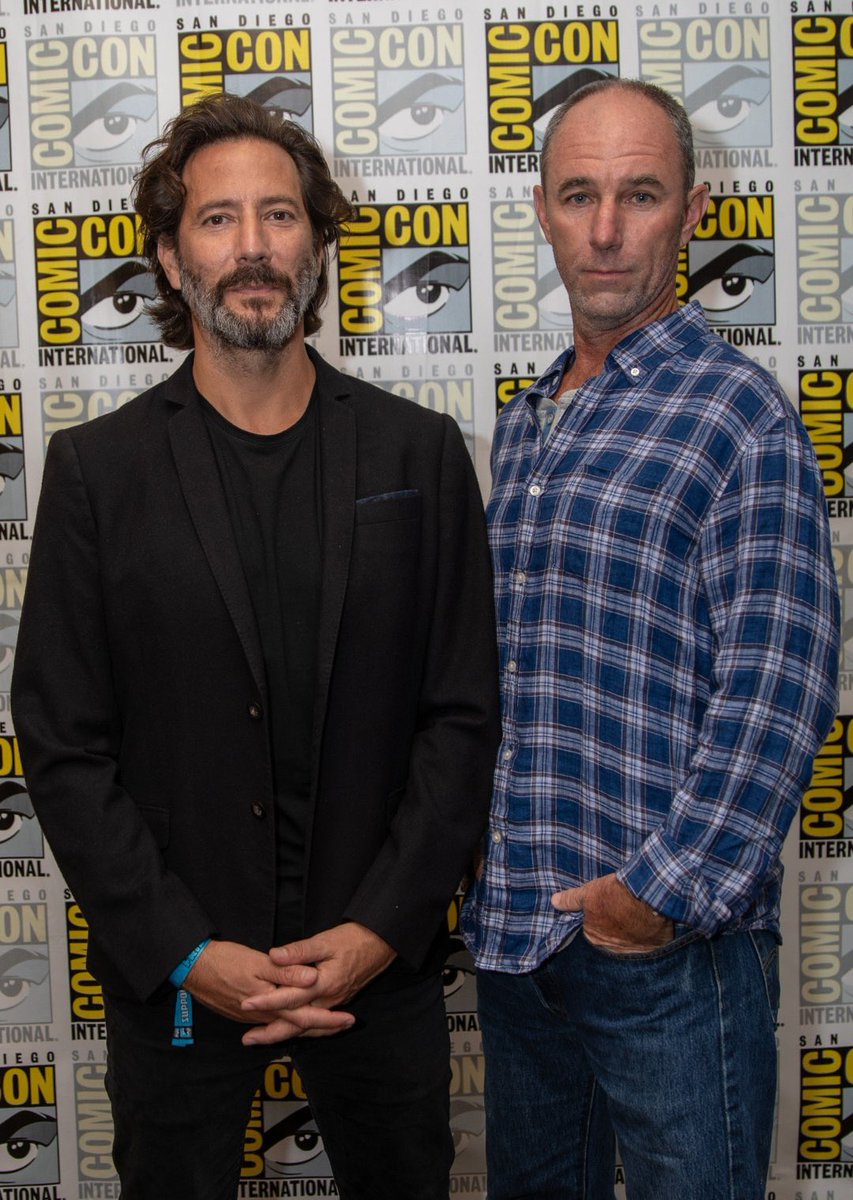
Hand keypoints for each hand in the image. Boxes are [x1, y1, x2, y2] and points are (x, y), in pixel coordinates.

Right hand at [185, 939, 354, 1039]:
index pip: (305, 1017)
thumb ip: (286, 972)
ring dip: (307, 1027)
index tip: (349, 1019)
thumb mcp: (258, 962)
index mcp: (269, 1003)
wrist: (192, 967)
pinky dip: (287, 1024)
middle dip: (323, 1027)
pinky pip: (272, 1023)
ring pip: (285, 1026)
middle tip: (346, 1025)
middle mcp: (262, 1015)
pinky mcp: (243, 1012)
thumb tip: (312, 980)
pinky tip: (292, 1021)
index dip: (328, 1020)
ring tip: (327, 1024)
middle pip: (298, 1026)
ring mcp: (252, 1016)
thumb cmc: (225, 961)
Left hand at [240, 921, 396, 1045]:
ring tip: (260, 1039)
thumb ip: (299, 951)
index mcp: (323, 984)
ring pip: (306, 1027)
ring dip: (283, 1034)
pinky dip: (300, 1031)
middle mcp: (328, 1000)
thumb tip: (274, 956)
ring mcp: (333, 1004)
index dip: (267, 1001)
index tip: (246, 1003)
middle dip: (271, 1032)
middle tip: (247, 1039)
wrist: (380, 945)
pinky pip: (315, 1024)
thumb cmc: (353, 940)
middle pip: (296, 1023)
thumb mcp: (325, 940)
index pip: (290, 997)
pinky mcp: (336, 1003)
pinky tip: (289, 1032)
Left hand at [552, 873, 673, 952]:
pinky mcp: (652, 949)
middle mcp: (611, 949)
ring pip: (630, 942)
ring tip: (637, 915)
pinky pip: (649, 944)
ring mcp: (633, 951)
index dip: (600, 918)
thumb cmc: (614, 894)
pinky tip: (651, 924)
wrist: (646, 897)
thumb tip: (554, 902)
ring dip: (632, 932)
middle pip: (610, 938)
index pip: (592, 930)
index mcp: (593, 937)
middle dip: (615, 927)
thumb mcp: (588, 892)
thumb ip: (571, 900)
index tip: (607, 909)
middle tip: (622, 910)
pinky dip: (649, 936)